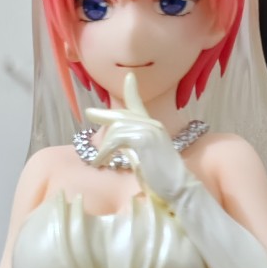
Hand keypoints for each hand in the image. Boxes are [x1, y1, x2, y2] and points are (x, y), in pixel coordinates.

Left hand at [85, 73, 191, 201]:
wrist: (177, 189)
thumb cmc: (161, 180)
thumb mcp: (143, 159)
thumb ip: (132, 148)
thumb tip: (116, 144)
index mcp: (154, 128)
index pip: (140, 105)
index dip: (132, 91)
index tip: (129, 77)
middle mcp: (153, 124)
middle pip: (122, 115)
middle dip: (104, 114)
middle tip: (89, 113)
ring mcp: (150, 130)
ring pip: (116, 129)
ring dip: (103, 148)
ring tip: (98, 162)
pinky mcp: (144, 139)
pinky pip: (116, 139)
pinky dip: (104, 152)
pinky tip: (100, 163)